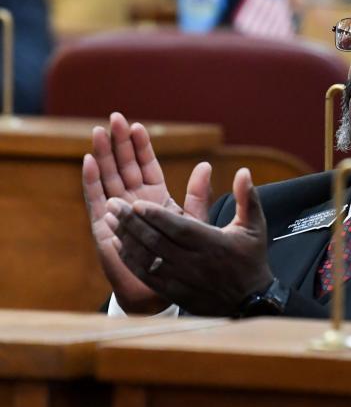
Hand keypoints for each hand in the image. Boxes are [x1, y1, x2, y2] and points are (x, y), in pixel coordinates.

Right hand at [82, 112, 209, 313]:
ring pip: (108, 177)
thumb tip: (205, 164)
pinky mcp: (103, 226)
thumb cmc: (179, 256)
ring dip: (103, 155)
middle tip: (115, 117)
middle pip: (124, 166)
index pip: (146, 166)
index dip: (141, 147)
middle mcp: (133, 202)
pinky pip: (96, 198)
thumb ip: (197, 195)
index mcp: (156, 198)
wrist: (161, 289)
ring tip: (100, 131)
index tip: (138, 126)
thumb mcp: (192, 221)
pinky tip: (89, 160)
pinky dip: (92, 180)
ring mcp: (116, 212)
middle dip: (119, 143)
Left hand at [110, 168, 273, 316]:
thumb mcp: (254, 227)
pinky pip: (146, 274)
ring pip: (147, 257)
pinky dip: (130, 259)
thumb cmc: (251, 260)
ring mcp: (181, 279)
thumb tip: (244, 170)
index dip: (156, 216)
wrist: (249, 303)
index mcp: (213, 244)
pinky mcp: (173, 291)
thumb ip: (247, 198)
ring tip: (110, 218)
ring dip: (126, 237)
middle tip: (113, 203)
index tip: (136, 202)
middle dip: (132, 221)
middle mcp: (194, 262)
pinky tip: (118, 244)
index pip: (179, 228)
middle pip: (157, 240)